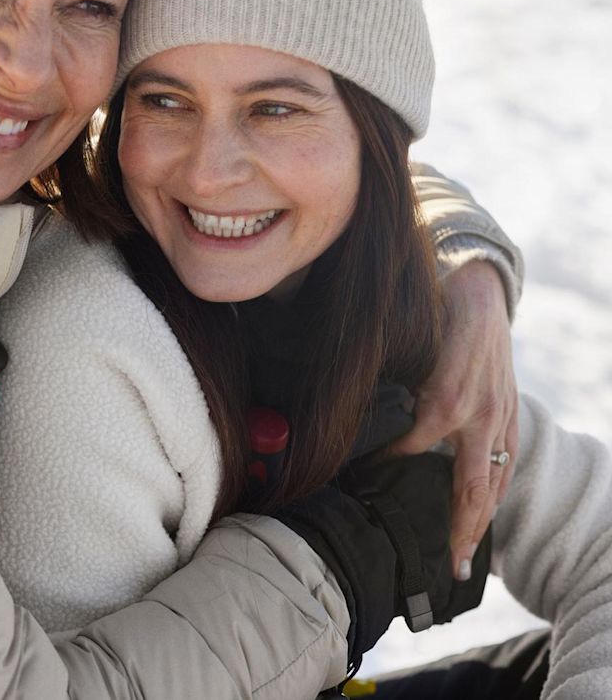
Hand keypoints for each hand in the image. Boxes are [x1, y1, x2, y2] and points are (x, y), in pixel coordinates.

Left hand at [388, 260, 517, 579]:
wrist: (479, 294)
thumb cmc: (435, 318)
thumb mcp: (406, 347)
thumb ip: (385, 384)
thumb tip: (352, 414)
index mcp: (445, 400)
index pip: (412, 449)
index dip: (387, 467)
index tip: (360, 482)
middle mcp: (478, 417)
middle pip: (471, 489)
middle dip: (461, 531)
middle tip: (450, 568)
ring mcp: (500, 420)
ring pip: (493, 484)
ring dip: (481, 525)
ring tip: (466, 561)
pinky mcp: (511, 418)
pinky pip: (505, 467)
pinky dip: (495, 498)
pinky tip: (482, 521)